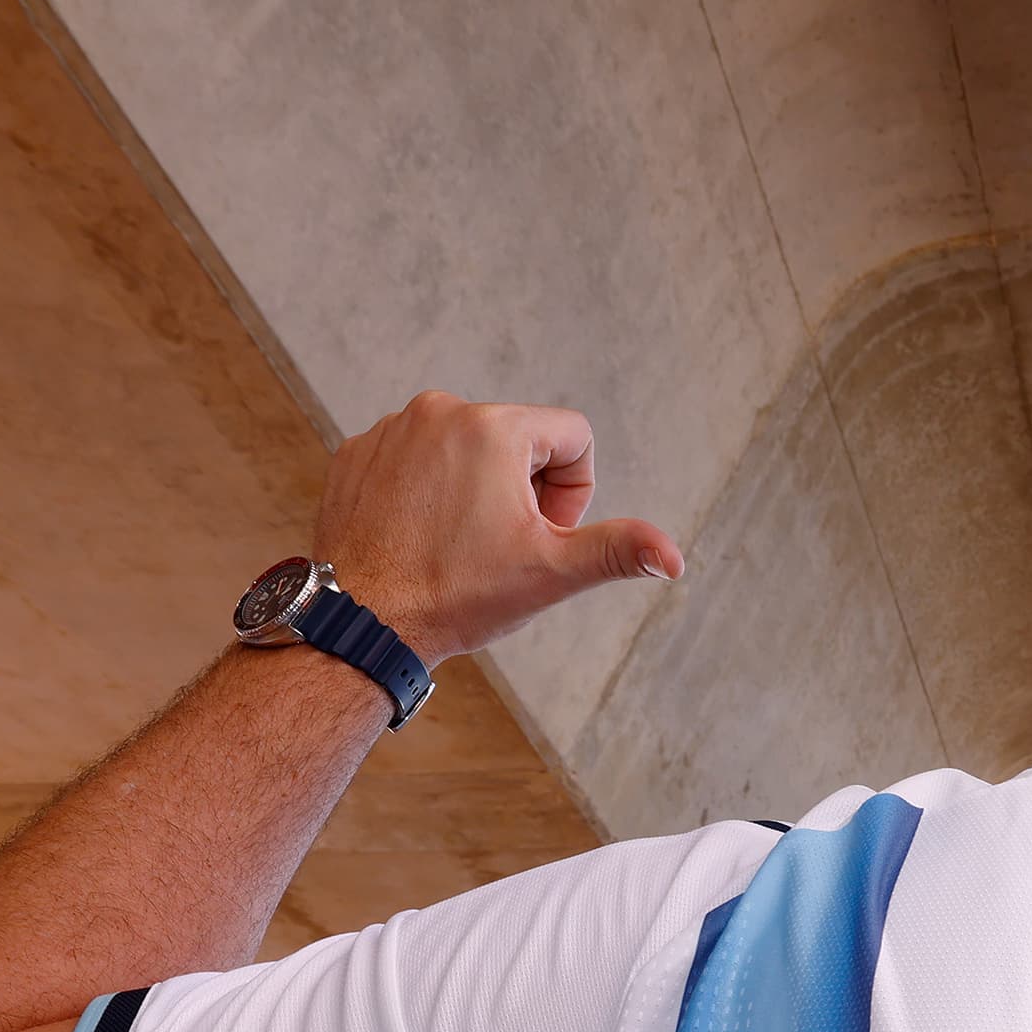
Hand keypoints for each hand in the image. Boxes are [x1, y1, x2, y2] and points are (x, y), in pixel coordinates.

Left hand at [313, 393, 684, 662]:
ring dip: (475, 489)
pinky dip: (426, 492)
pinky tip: (419, 537)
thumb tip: (675, 557)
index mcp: (495, 428)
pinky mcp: (357, 452)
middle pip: (519, 440)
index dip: (573, 493)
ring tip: (456, 544)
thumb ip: (618, 551)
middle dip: (524, 490)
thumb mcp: (551, 572)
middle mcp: (440, 411)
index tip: (540, 535)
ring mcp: (391, 429)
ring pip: (466, 448)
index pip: (573, 437)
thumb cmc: (457, 594)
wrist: (361, 621)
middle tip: (499, 547)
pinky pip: (415, 458)